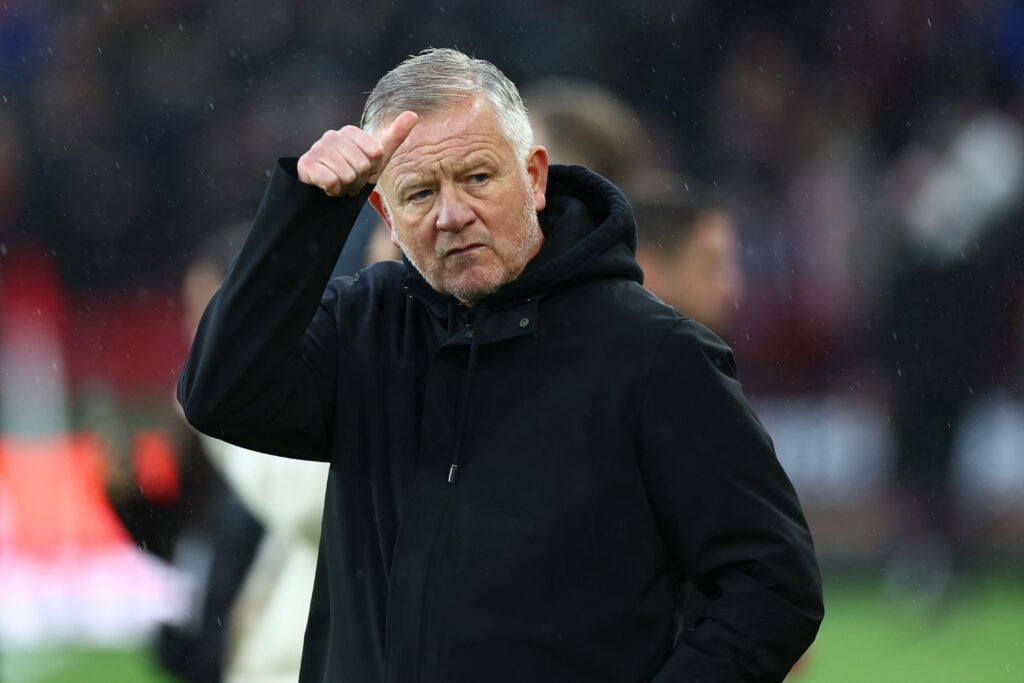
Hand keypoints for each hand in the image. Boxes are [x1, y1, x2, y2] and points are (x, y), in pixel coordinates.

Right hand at [296, 111, 417, 196]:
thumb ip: (394, 136)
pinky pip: (331, 181)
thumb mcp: (377, 158)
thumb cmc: (352, 174)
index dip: (373, 170)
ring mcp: (317, 148)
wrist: (324, 194)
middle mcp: (332, 135)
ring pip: (347, 175)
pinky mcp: (305, 164)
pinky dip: (332, 190)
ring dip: (345, 187)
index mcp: (350, 131)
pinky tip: (326, 188)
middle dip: (359, 181)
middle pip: (362, 165)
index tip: (363, 172)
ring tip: (338, 184)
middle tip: (349, 181)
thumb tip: (413, 114)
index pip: (376, 153)